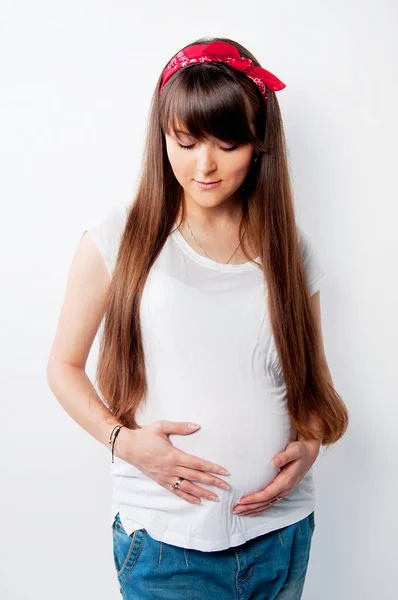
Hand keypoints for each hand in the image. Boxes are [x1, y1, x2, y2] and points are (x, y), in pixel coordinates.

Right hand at [115, 420, 229, 504]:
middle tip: (226, 486)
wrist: (128, 447)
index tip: (224, 472)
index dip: (212, 468)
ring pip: (188, 488)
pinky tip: (197, 501)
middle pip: (196, 477)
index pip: (198, 464)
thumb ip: (180, 427)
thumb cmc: (145, 436)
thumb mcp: (162, 426)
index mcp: (173, 455)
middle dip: (212, 482)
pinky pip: (176, 492)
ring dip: (202, 493)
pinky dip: (187, 497)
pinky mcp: (161, 481)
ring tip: (215, 497)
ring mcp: (166, 477)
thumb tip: (197, 426)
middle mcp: (171, 469)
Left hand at [232, 439, 320, 516]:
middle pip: (265, 502)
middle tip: (235, 509)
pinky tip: (251, 510)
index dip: (254, 498)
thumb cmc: (300, 451)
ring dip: (253, 509)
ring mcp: (284, 491)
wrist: (308, 454)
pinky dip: (260, 508)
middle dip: (250, 507)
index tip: (242, 500)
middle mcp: (285, 489)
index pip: (267, 494)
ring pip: (267, 505)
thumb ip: (284, 456)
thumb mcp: (294, 450)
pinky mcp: (282, 490)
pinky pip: (270, 502)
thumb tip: (274, 462)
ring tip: (239, 512)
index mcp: (286, 481)